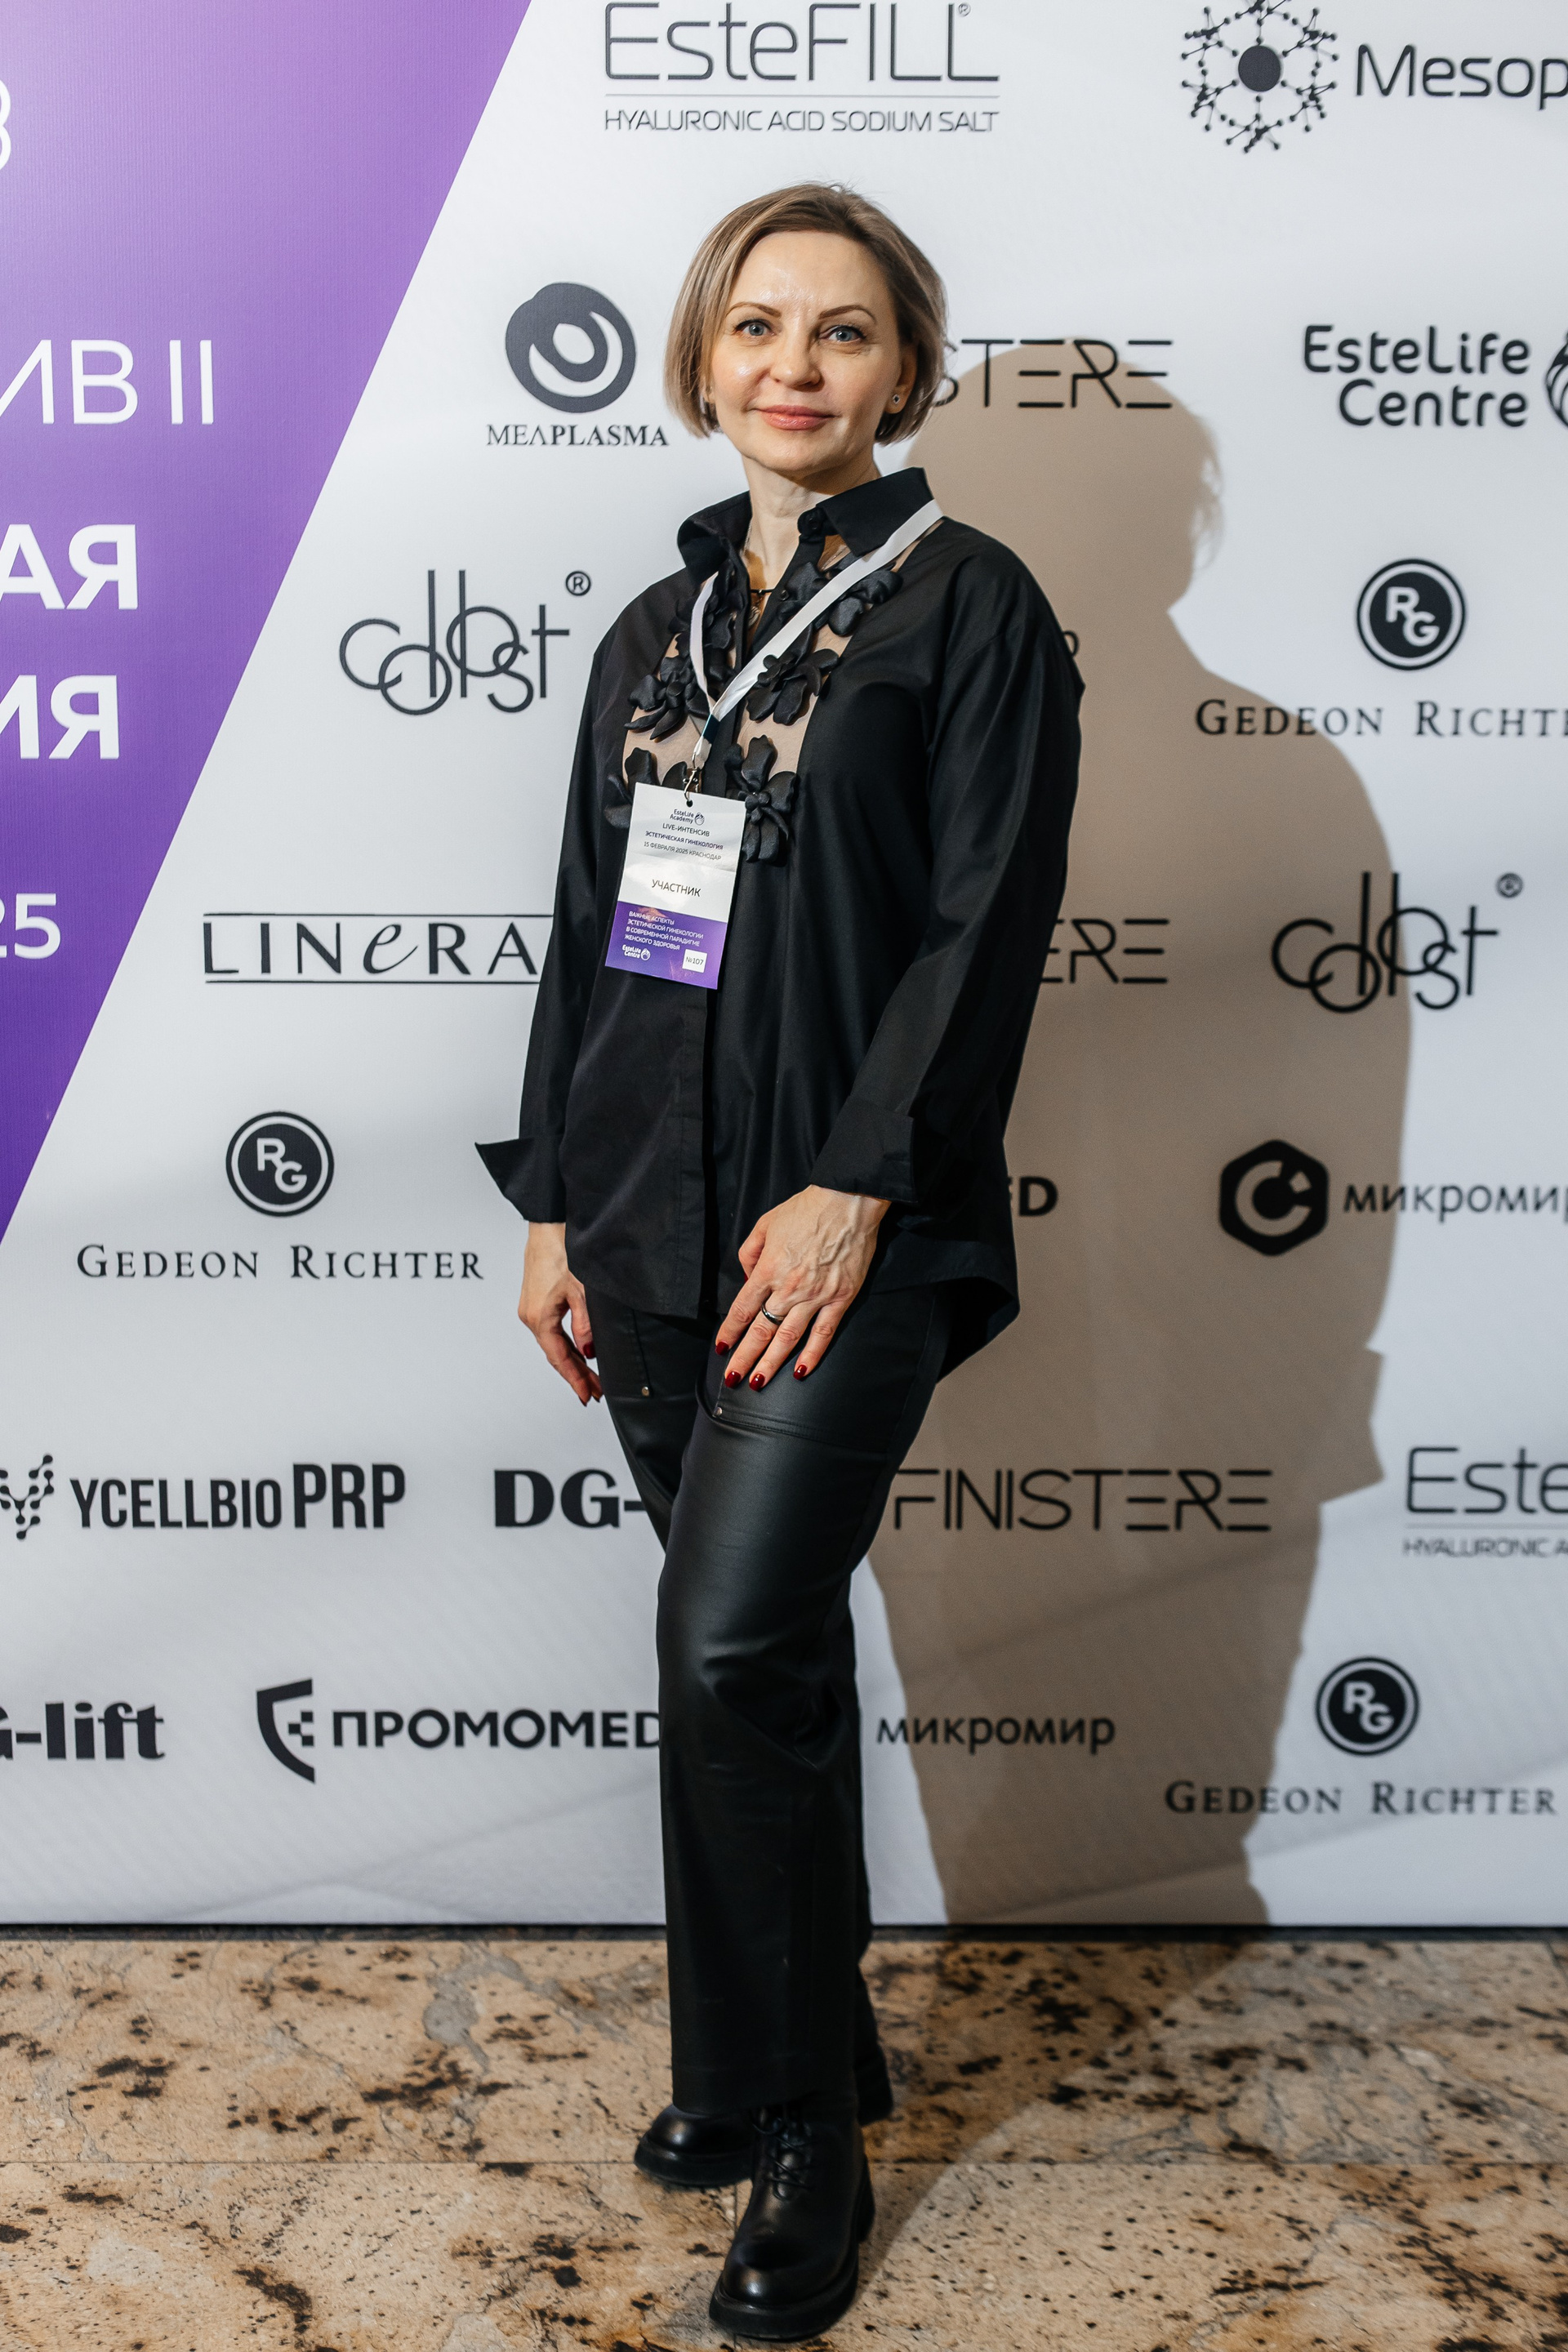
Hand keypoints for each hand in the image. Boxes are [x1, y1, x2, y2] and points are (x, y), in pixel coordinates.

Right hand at [517, 1222, 600, 1404]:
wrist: (548, 1226)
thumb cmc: (563, 1251)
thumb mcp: (582, 1290)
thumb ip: (586, 1324)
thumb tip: (589, 1352)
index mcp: (539, 1318)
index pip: (560, 1358)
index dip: (575, 1379)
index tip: (588, 1396)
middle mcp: (530, 1316)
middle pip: (556, 1354)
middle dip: (577, 1374)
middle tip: (597, 1392)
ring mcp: (531, 1309)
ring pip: (554, 1343)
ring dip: (573, 1360)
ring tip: (592, 1377)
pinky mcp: (536, 1301)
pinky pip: (552, 1331)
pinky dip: (567, 1344)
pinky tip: (580, 1351)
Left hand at [714, 1185, 888, 1388]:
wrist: (847, 1201)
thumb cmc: (806, 1209)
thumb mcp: (765, 1223)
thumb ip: (749, 1253)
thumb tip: (748, 1278)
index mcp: (768, 1269)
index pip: (742, 1309)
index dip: (730, 1331)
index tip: (721, 1347)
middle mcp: (789, 1288)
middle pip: (761, 1330)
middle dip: (744, 1357)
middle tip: (732, 1378)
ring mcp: (816, 1296)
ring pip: (789, 1338)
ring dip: (771, 1363)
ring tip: (758, 1383)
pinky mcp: (840, 1298)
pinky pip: (824, 1333)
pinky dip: (812, 1355)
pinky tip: (801, 1372)